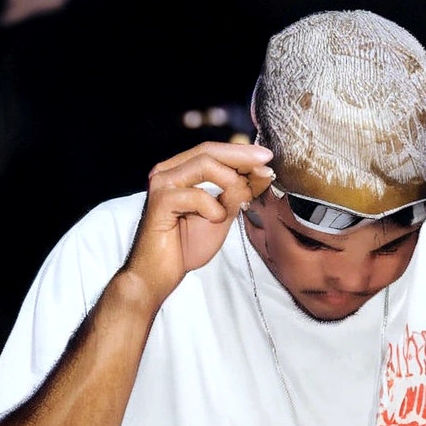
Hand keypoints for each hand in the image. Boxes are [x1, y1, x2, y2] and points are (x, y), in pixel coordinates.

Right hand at [122, 140, 274, 310]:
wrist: (158, 274)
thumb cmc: (185, 246)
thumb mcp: (220, 215)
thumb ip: (237, 194)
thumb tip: (261, 174)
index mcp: (179, 172)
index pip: (212, 152)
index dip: (241, 152)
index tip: (266, 157)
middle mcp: (167, 172)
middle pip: (208, 151)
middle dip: (241, 156)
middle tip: (265, 162)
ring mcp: (162, 184)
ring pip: (204, 164)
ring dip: (232, 180)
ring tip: (242, 199)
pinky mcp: (160, 201)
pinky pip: (197, 195)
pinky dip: (214, 208)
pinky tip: (216, 220)